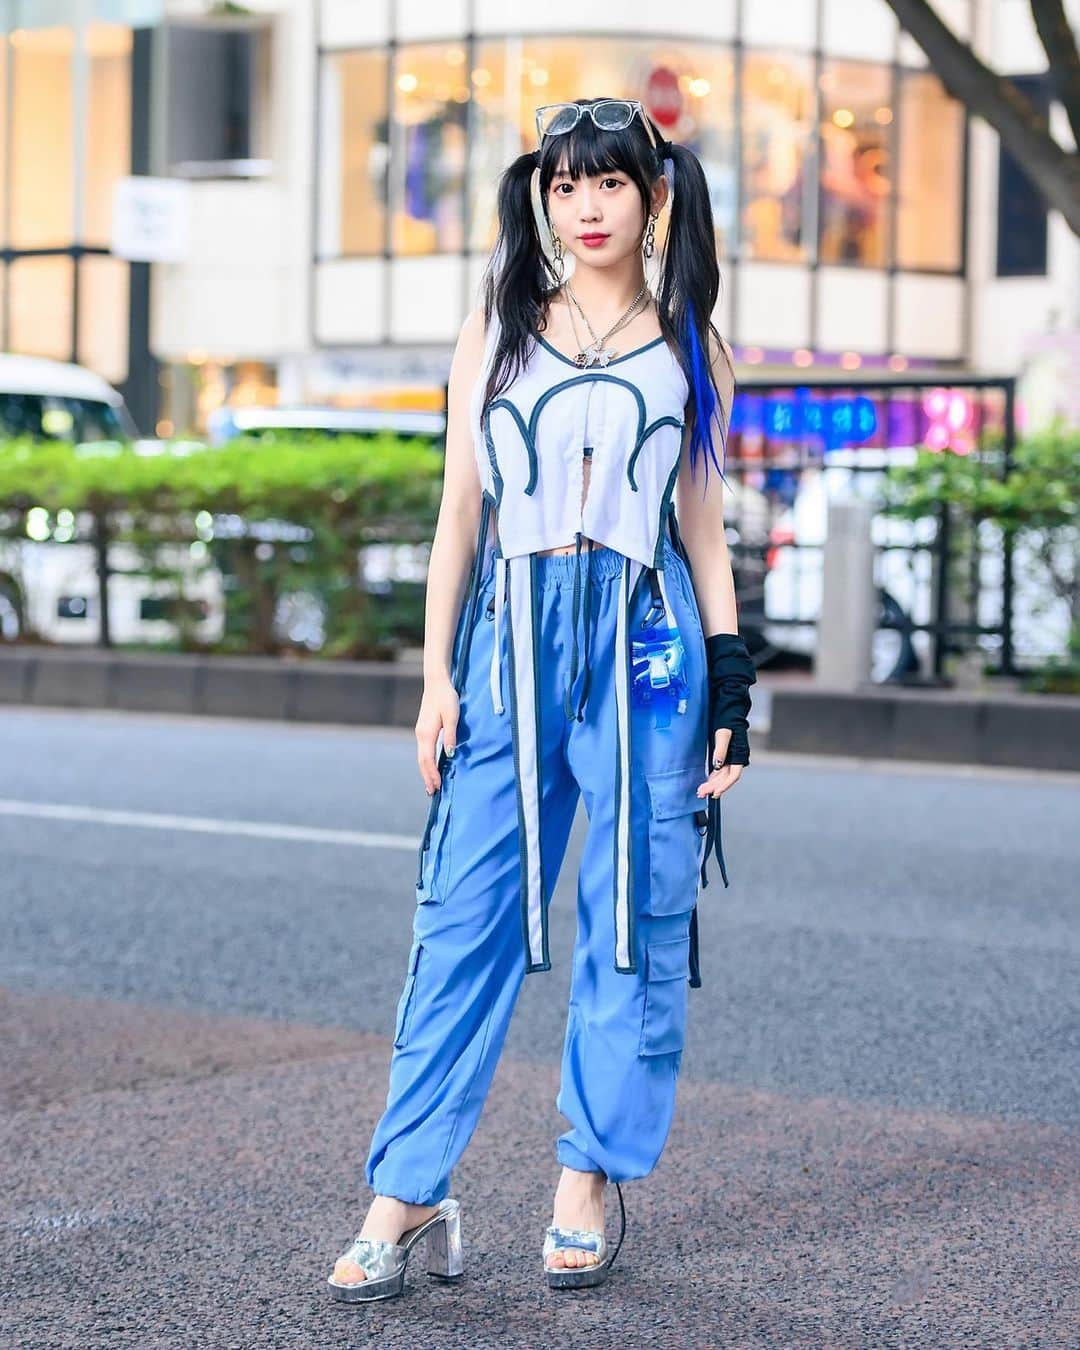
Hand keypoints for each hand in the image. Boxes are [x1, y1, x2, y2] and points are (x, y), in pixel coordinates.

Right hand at [416, 675, 459, 794]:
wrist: (436, 683)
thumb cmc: (446, 698)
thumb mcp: (453, 716)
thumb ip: (451, 735)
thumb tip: (449, 754)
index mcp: (427, 734)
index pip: (428, 760)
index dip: (432, 774)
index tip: (437, 786)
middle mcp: (421, 735)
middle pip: (422, 762)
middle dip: (427, 777)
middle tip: (432, 793)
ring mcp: (420, 732)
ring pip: (421, 757)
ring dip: (426, 772)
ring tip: (431, 785)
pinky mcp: (423, 730)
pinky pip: (424, 751)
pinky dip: (426, 762)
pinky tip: (431, 767)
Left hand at [696, 727, 744, 799]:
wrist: (729, 713)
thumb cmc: (728, 721)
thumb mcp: (723, 734)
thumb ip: (720, 750)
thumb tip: (717, 765)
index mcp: (740, 755)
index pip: (733, 775)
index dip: (724, 785)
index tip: (715, 792)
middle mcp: (737, 759)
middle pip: (726, 778)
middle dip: (714, 787)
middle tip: (701, 793)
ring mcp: (731, 759)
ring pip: (722, 776)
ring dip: (712, 784)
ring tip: (701, 791)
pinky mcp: (726, 757)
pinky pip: (719, 771)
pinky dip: (713, 777)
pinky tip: (706, 783)